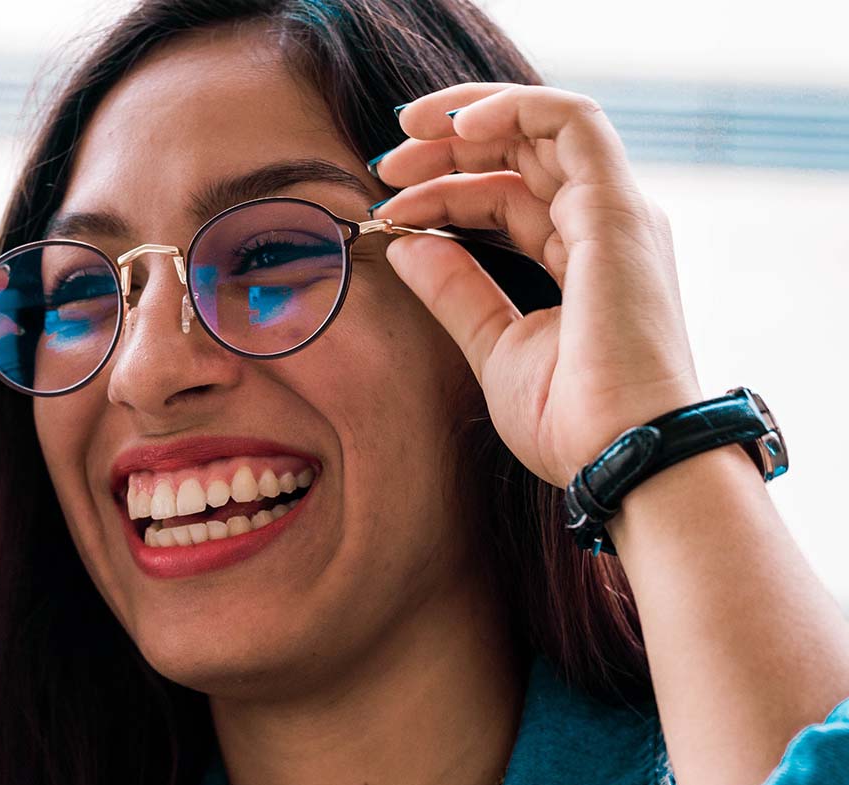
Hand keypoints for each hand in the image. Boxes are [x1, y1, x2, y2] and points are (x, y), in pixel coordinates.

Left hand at [373, 82, 702, 487]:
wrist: (620, 457)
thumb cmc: (571, 421)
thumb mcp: (493, 346)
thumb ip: (455, 290)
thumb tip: (405, 244)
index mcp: (580, 258)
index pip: (505, 198)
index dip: (443, 193)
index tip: (386, 212)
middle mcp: (603, 227)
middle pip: (521, 156)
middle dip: (447, 149)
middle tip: (385, 164)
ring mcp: (615, 215)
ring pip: (542, 129)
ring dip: (469, 121)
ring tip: (405, 135)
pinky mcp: (617, 212)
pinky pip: (571, 122)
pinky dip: (514, 107)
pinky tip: (454, 124)